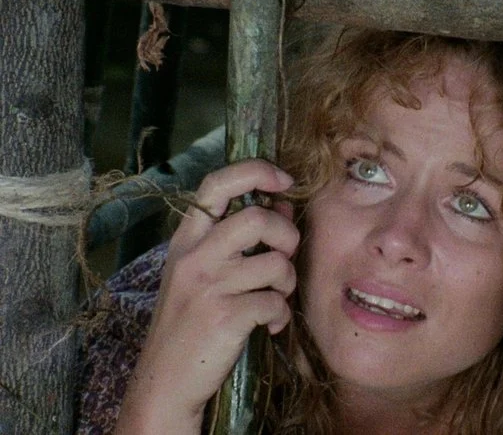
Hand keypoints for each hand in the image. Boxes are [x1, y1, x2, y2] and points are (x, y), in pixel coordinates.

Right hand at [116, 159, 299, 433]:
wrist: (165, 380)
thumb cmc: (189, 321)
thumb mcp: (204, 272)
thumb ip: (240, 237)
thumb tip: (283, 203)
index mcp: (187, 239)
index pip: (217, 183)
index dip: (256, 171)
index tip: (284, 180)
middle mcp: (195, 256)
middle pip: (258, 218)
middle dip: (287, 235)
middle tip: (284, 257)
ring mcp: (208, 286)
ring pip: (277, 263)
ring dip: (288, 283)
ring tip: (275, 298)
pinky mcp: (225, 317)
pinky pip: (276, 303)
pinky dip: (281, 316)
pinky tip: (269, 325)